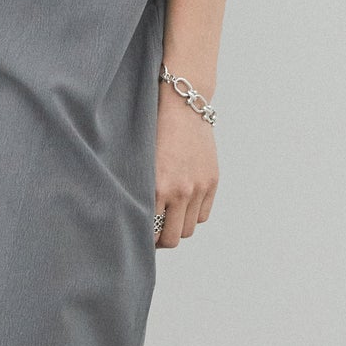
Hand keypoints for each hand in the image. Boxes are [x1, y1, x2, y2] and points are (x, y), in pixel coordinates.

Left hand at [154, 82, 218, 248]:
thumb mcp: (140, 161)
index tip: (138, 236)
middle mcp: (179, 191)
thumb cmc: (154, 130)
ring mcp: (198, 187)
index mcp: (157, 187)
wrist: (182, 106)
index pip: (151, 232)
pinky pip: (202, 215)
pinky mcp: (211, 181)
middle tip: (153, 232)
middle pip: (172, 238)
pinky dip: (193, 215)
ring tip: (168, 218)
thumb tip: (134, 219)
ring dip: (177, 227)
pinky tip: (183, 205)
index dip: (144, 239)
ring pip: (188, 229)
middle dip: (161, 239)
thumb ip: (139, 191)